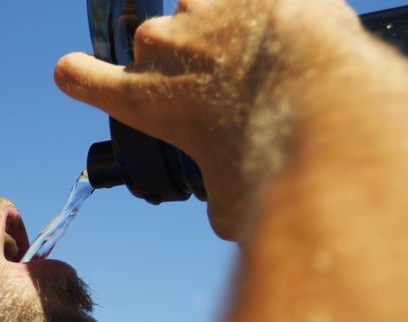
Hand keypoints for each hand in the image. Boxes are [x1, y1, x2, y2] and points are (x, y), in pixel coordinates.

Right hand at [54, 0, 361, 239]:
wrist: (330, 93)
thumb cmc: (272, 150)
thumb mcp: (234, 202)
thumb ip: (217, 202)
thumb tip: (229, 215)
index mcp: (143, 97)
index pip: (78, 75)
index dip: (80, 76)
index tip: (81, 74)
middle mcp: (161, 44)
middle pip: (154, 49)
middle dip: (187, 66)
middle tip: (230, 93)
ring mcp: (203, 5)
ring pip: (201, 13)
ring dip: (226, 32)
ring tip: (270, 65)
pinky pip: (249, 0)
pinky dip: (268, 15)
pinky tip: (296, 40)